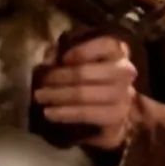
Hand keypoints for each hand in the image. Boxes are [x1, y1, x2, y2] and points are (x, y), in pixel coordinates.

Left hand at [33, 35, 136, 150]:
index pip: (106, 45)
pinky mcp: (118, 120)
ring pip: (84, 95)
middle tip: (41, 82)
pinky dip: (65, 114)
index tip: (63, 59)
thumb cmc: (89, 76)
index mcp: (118, 52)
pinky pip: (87, 115)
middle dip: (59, 77)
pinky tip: (50, 113)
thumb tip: (48, 61)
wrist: (107, 109)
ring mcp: (123, 98)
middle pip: (86, 73)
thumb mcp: (75, 58)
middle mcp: (125, 73)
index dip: (82, 51)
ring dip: (58, 96)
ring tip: (40, 97)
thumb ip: (61, 53)